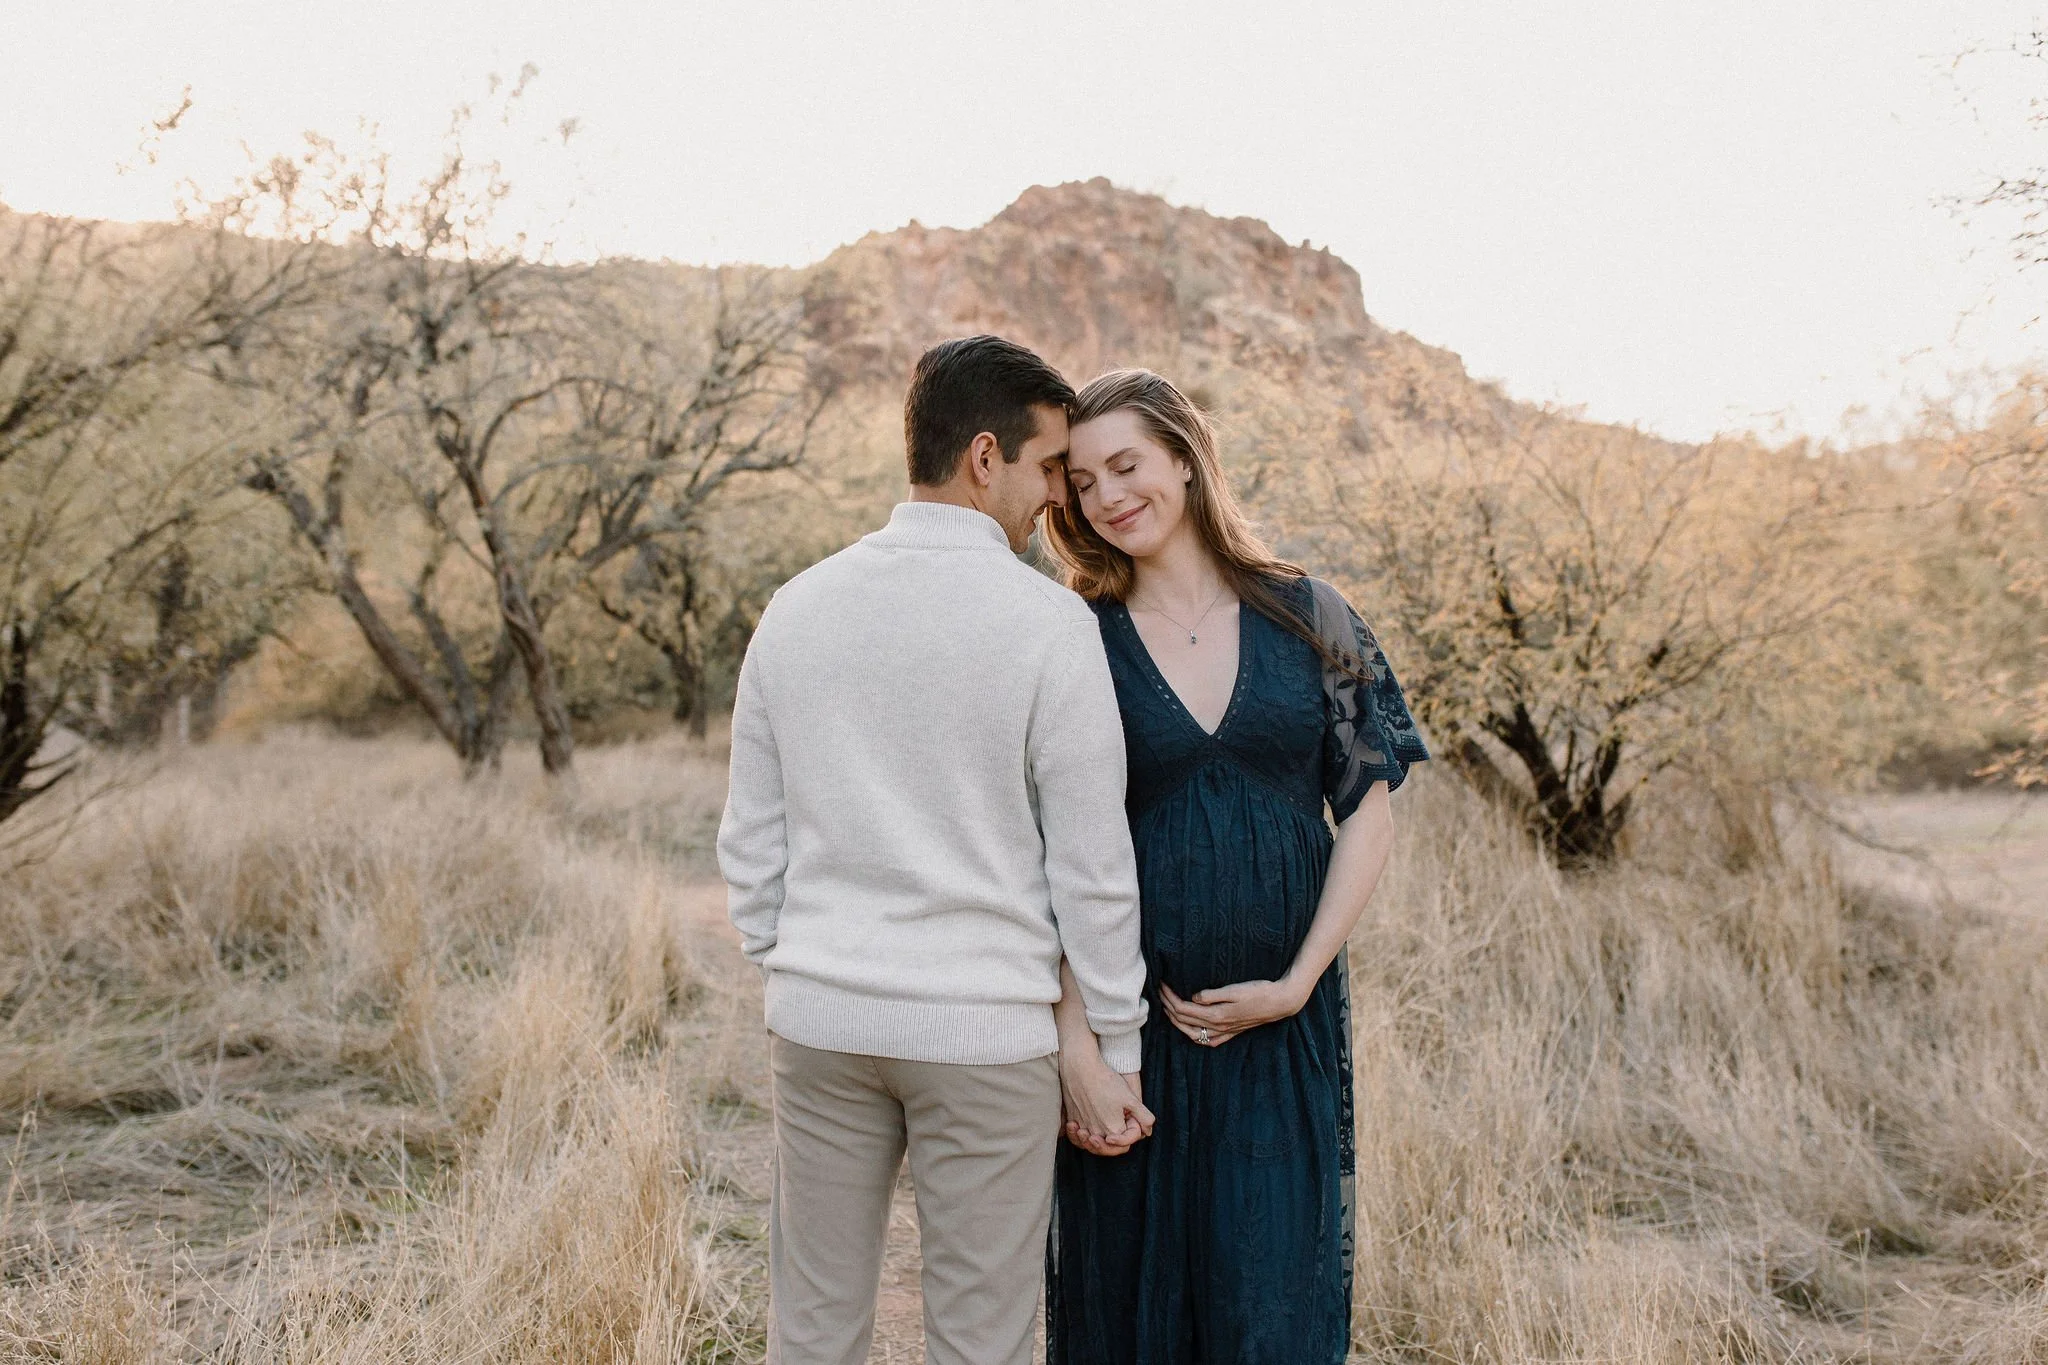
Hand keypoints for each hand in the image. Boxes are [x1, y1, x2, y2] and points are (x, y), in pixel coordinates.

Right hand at [1059, 1055, 1152, 1155]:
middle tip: (1115, 1136)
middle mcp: (1095, 1132)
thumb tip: (1148, 1130)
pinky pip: (1075, 1135)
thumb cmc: (1106, 1081)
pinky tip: (1081, 1129)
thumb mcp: (1131, 1098)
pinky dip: (1078, 1135)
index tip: (1130, 1121)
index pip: (1124, 1144)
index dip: (1131, 1136)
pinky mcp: (1071, 1118)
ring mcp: (1082, 1126)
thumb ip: (1143, 1117)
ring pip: (1089, 1143)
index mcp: (1112, 1129)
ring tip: (1098, 1134)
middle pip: (1106, 1148)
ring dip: (1094, 1143)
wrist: (1081, 1068)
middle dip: (1114, 1144)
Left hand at [1159, 977, 1308, 1046]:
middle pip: (1184, 1020)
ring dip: (1176, 1021)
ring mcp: (1224, 1032)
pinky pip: (1207, 1040)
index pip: (1183, 1009)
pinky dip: (1193, 1035)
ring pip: (1192, 1033)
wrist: (1280, 1002)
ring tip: (1167, 1008)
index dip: (1169, 997)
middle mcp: (1218, 1027)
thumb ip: (1213, 995)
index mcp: (1216, 1015)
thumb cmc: (1259, 991)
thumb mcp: (1235, 989)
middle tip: (1159, 991)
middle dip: (1168, 1006)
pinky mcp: (1231, 1033)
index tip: (1161, 984)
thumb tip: (1193, 997)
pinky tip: (1190, 1030)